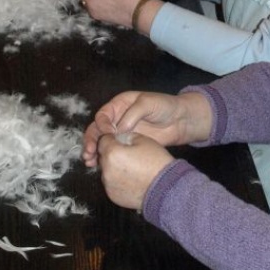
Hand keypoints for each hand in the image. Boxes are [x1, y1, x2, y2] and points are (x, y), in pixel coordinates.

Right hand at [82, 90, 212, 167]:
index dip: (102, 126)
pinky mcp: (128, 144)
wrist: (181, 120)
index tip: (107, 136)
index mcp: (120, 104)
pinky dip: (105, 157)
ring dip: (94, 150)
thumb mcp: (148, 103)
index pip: (103, 115)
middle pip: (98, 129)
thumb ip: (132, 114)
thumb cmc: (164, 106)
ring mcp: (122, 132)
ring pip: (102, 142)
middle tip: (89, 153)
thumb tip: (117, 129)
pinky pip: (113, 150)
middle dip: (91, 140)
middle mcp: (117, 118)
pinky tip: (99, 166)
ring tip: (90, 162)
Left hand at [97, 132, 173, 210]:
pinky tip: (132, 179)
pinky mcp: (112, 196)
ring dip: (114, 168)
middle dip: (112, 154)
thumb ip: (126, 136)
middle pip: (103, 156)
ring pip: (106, 170)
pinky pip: (111, 184)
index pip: (103, 140)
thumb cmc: (156, 163)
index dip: (112, 139)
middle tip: (128, 155)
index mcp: (112, 153)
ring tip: (132, 168)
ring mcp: (108, 185)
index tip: (119, 141)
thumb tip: (119, 138)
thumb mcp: (143, 140)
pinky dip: (118, 181)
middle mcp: (106, 170)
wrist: (165, 189)